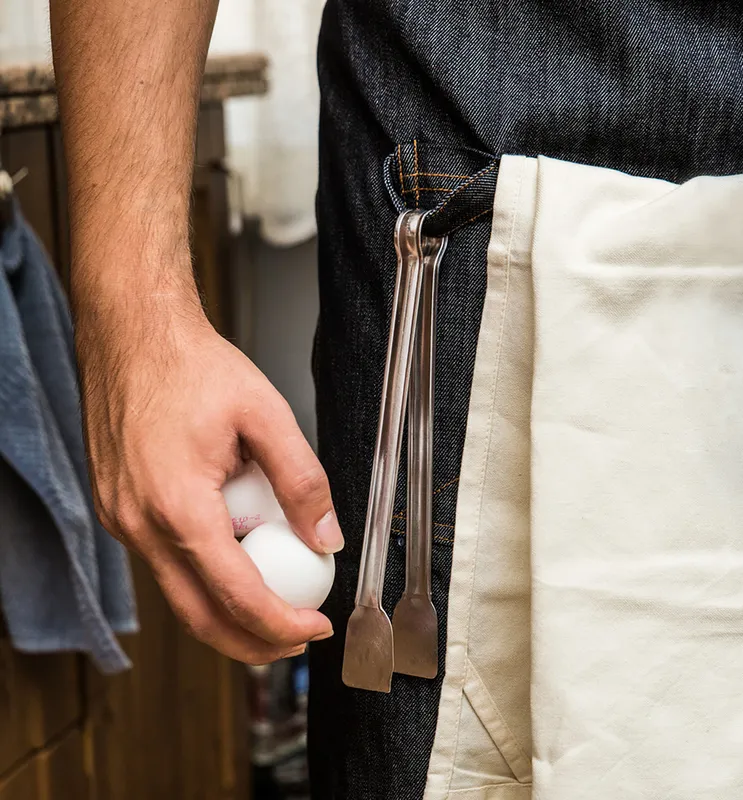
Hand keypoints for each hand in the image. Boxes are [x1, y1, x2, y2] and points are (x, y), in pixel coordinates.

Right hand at [75, 287, 341, 663]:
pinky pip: (163, 559)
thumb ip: (301, 480)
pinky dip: (203, 568)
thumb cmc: (190, 365)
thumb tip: (325, 536)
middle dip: (252, 640)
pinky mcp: (116, 508)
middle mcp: (139, 524)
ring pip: (178, 592)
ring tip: (275, 592)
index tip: (314, 629)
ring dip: (228, 604)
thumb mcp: (266, 414)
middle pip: (199, 616)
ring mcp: (120, 520)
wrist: (132, 334)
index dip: (281, 623)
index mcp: (177, 506)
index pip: (236, 596)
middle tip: (295, 637)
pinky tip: (234, 546)